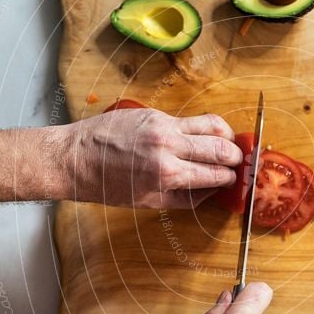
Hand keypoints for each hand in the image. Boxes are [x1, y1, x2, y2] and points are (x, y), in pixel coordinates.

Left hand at [59, 109, 242, 208]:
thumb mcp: (148, 201)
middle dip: (235, 157)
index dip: (229, 178)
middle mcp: (167, 146)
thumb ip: (185, 197)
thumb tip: (212, 191)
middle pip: (220, 147)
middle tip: (238, 162)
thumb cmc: (107, 185)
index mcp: (167, 174)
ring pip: (211, 124)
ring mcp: (162, 125)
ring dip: (226, 135)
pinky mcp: (154, 112)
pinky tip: (202, 136)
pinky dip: (202, 128)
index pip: (214, 174)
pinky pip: (189, 119)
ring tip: (228, 144)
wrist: (74, 158)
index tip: (234, 179)